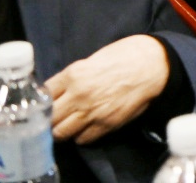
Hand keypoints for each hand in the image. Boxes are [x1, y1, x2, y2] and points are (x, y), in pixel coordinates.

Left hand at [45, 35, 169, 144]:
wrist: (153, 64)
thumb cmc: (124, 56)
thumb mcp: (92, 60)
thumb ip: (72, 77)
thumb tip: (57, 92)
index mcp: (73, 74)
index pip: (43, 95)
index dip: (42, 100)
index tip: (43, 103)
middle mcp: (79, 95)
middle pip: (49, 118)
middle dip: (49, 119)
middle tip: (54, 117)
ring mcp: (93, 112)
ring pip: (61, 133)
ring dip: (63, 130)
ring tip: (68, 124)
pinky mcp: (107, 124)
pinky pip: (83, 139)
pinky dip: (81, 135)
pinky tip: (86, 126)